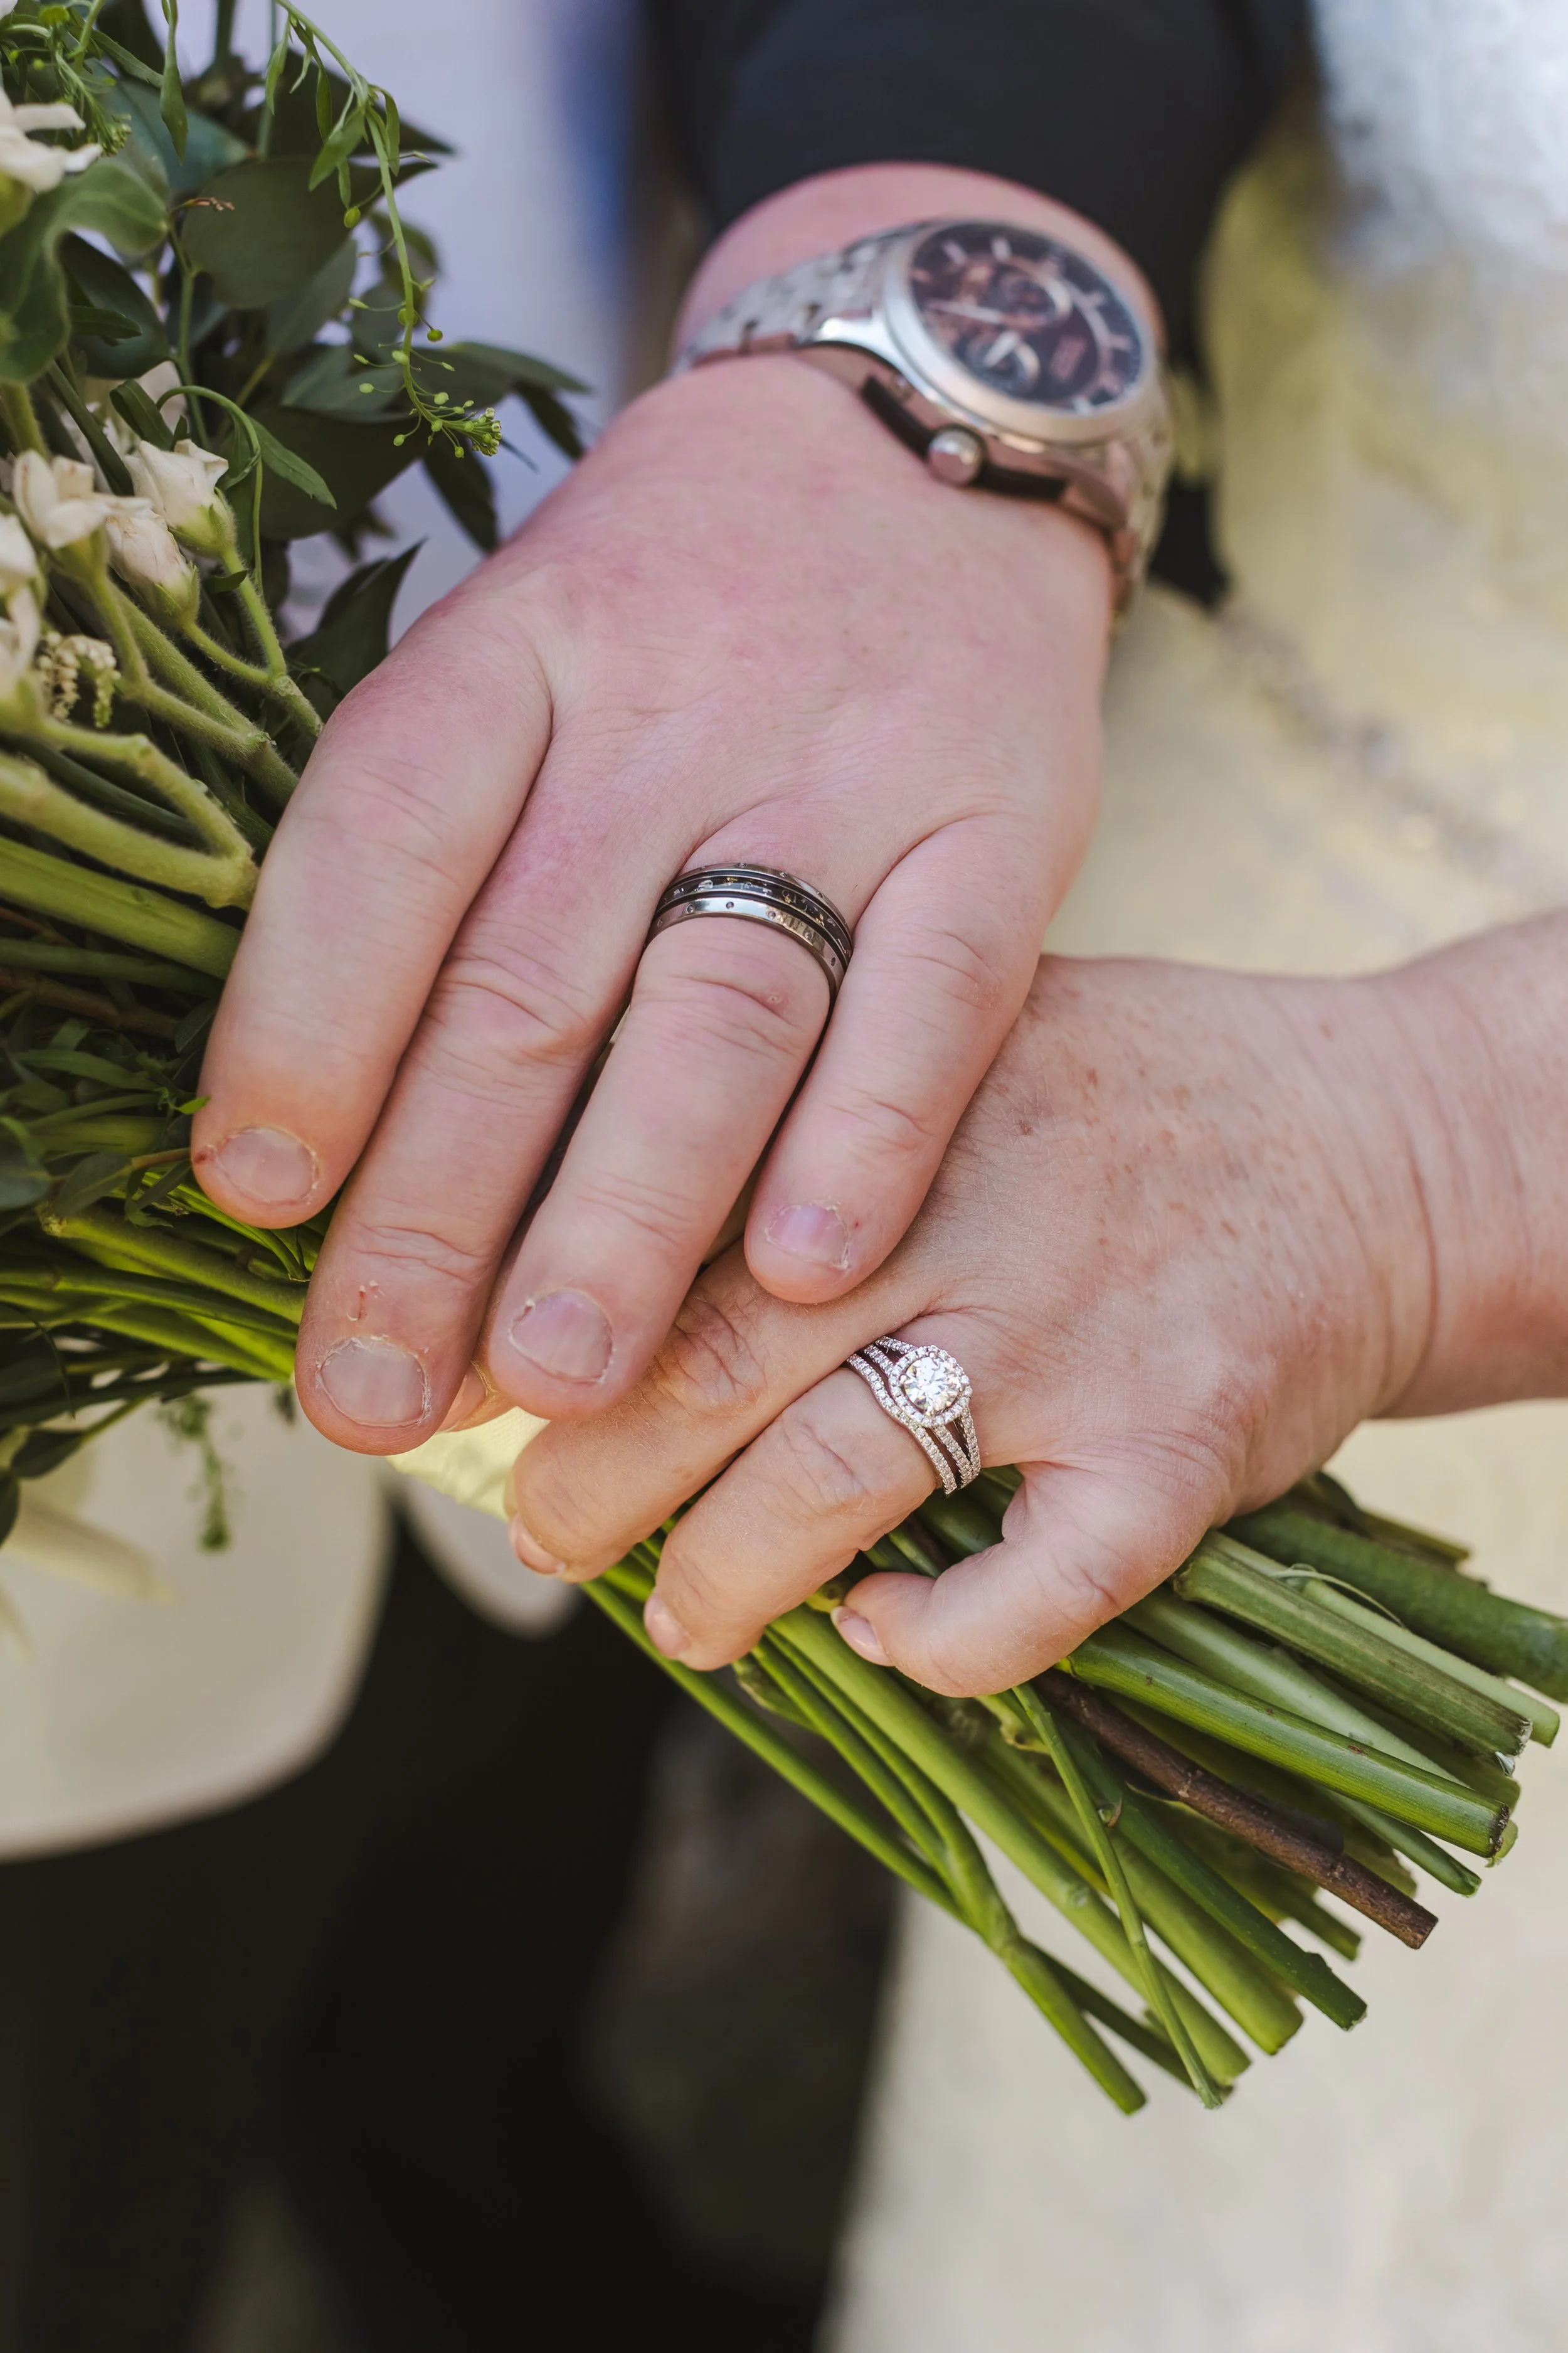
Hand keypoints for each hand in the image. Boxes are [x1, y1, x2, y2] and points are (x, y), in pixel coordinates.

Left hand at [190, 164, 1127, 1453]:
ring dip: (629, 1211)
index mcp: (522, 647)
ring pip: (720, 1008)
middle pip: (534, 972)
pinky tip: (802, 1274)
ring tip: (554, 1378)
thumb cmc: (676, 604)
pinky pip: (936, 1000)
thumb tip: (327, 1145)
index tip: (257, 1191)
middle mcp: (676, 703)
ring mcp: (851, 764)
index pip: (386, 831)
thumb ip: (441, 860)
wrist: (915, 444)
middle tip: (376, 1386)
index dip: (306, 1019)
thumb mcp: (525, 653)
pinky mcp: (1004, 824)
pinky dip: (866, 1138)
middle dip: (443, 1205)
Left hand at [505, 929, 1567, 1695]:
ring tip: (675, 1621)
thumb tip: (598, 1202)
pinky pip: (1035, 1585)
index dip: (546, 1312)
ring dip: (726, 1573)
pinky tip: (883, 1635)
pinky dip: (941, 1635)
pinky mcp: (1176, 1448)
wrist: (1383, 1145)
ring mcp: (1074, 1334)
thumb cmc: (1140, 1093)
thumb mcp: (967, 1016)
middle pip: (718, 1353)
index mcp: (893, 1091)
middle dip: (595, 1465)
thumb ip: (807, 1089)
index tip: (468, 1381)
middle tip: (529, 1529)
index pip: (670, 1206)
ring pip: (839, 1477)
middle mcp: (967, 1208)